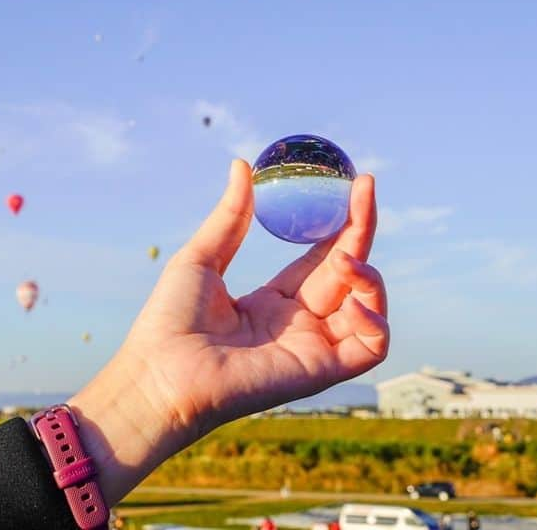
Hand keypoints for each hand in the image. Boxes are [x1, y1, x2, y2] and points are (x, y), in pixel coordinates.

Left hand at [70, 159, 387, 502]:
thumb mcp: (201, 257)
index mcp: (271, 302)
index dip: (339, 223)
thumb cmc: (169, 321)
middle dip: (361, 230)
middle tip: (366, 190)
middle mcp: (298, 324)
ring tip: (345, 258)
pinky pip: (371, 347)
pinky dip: (375, 321)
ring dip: (370, 277)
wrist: (161, 372)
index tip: (353, 185)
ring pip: (369, 310)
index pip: (320, 258)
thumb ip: (231, 217)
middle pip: (348, 274)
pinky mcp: (321, 371)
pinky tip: (353, 301)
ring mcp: (312, 348)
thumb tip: (242, 165)